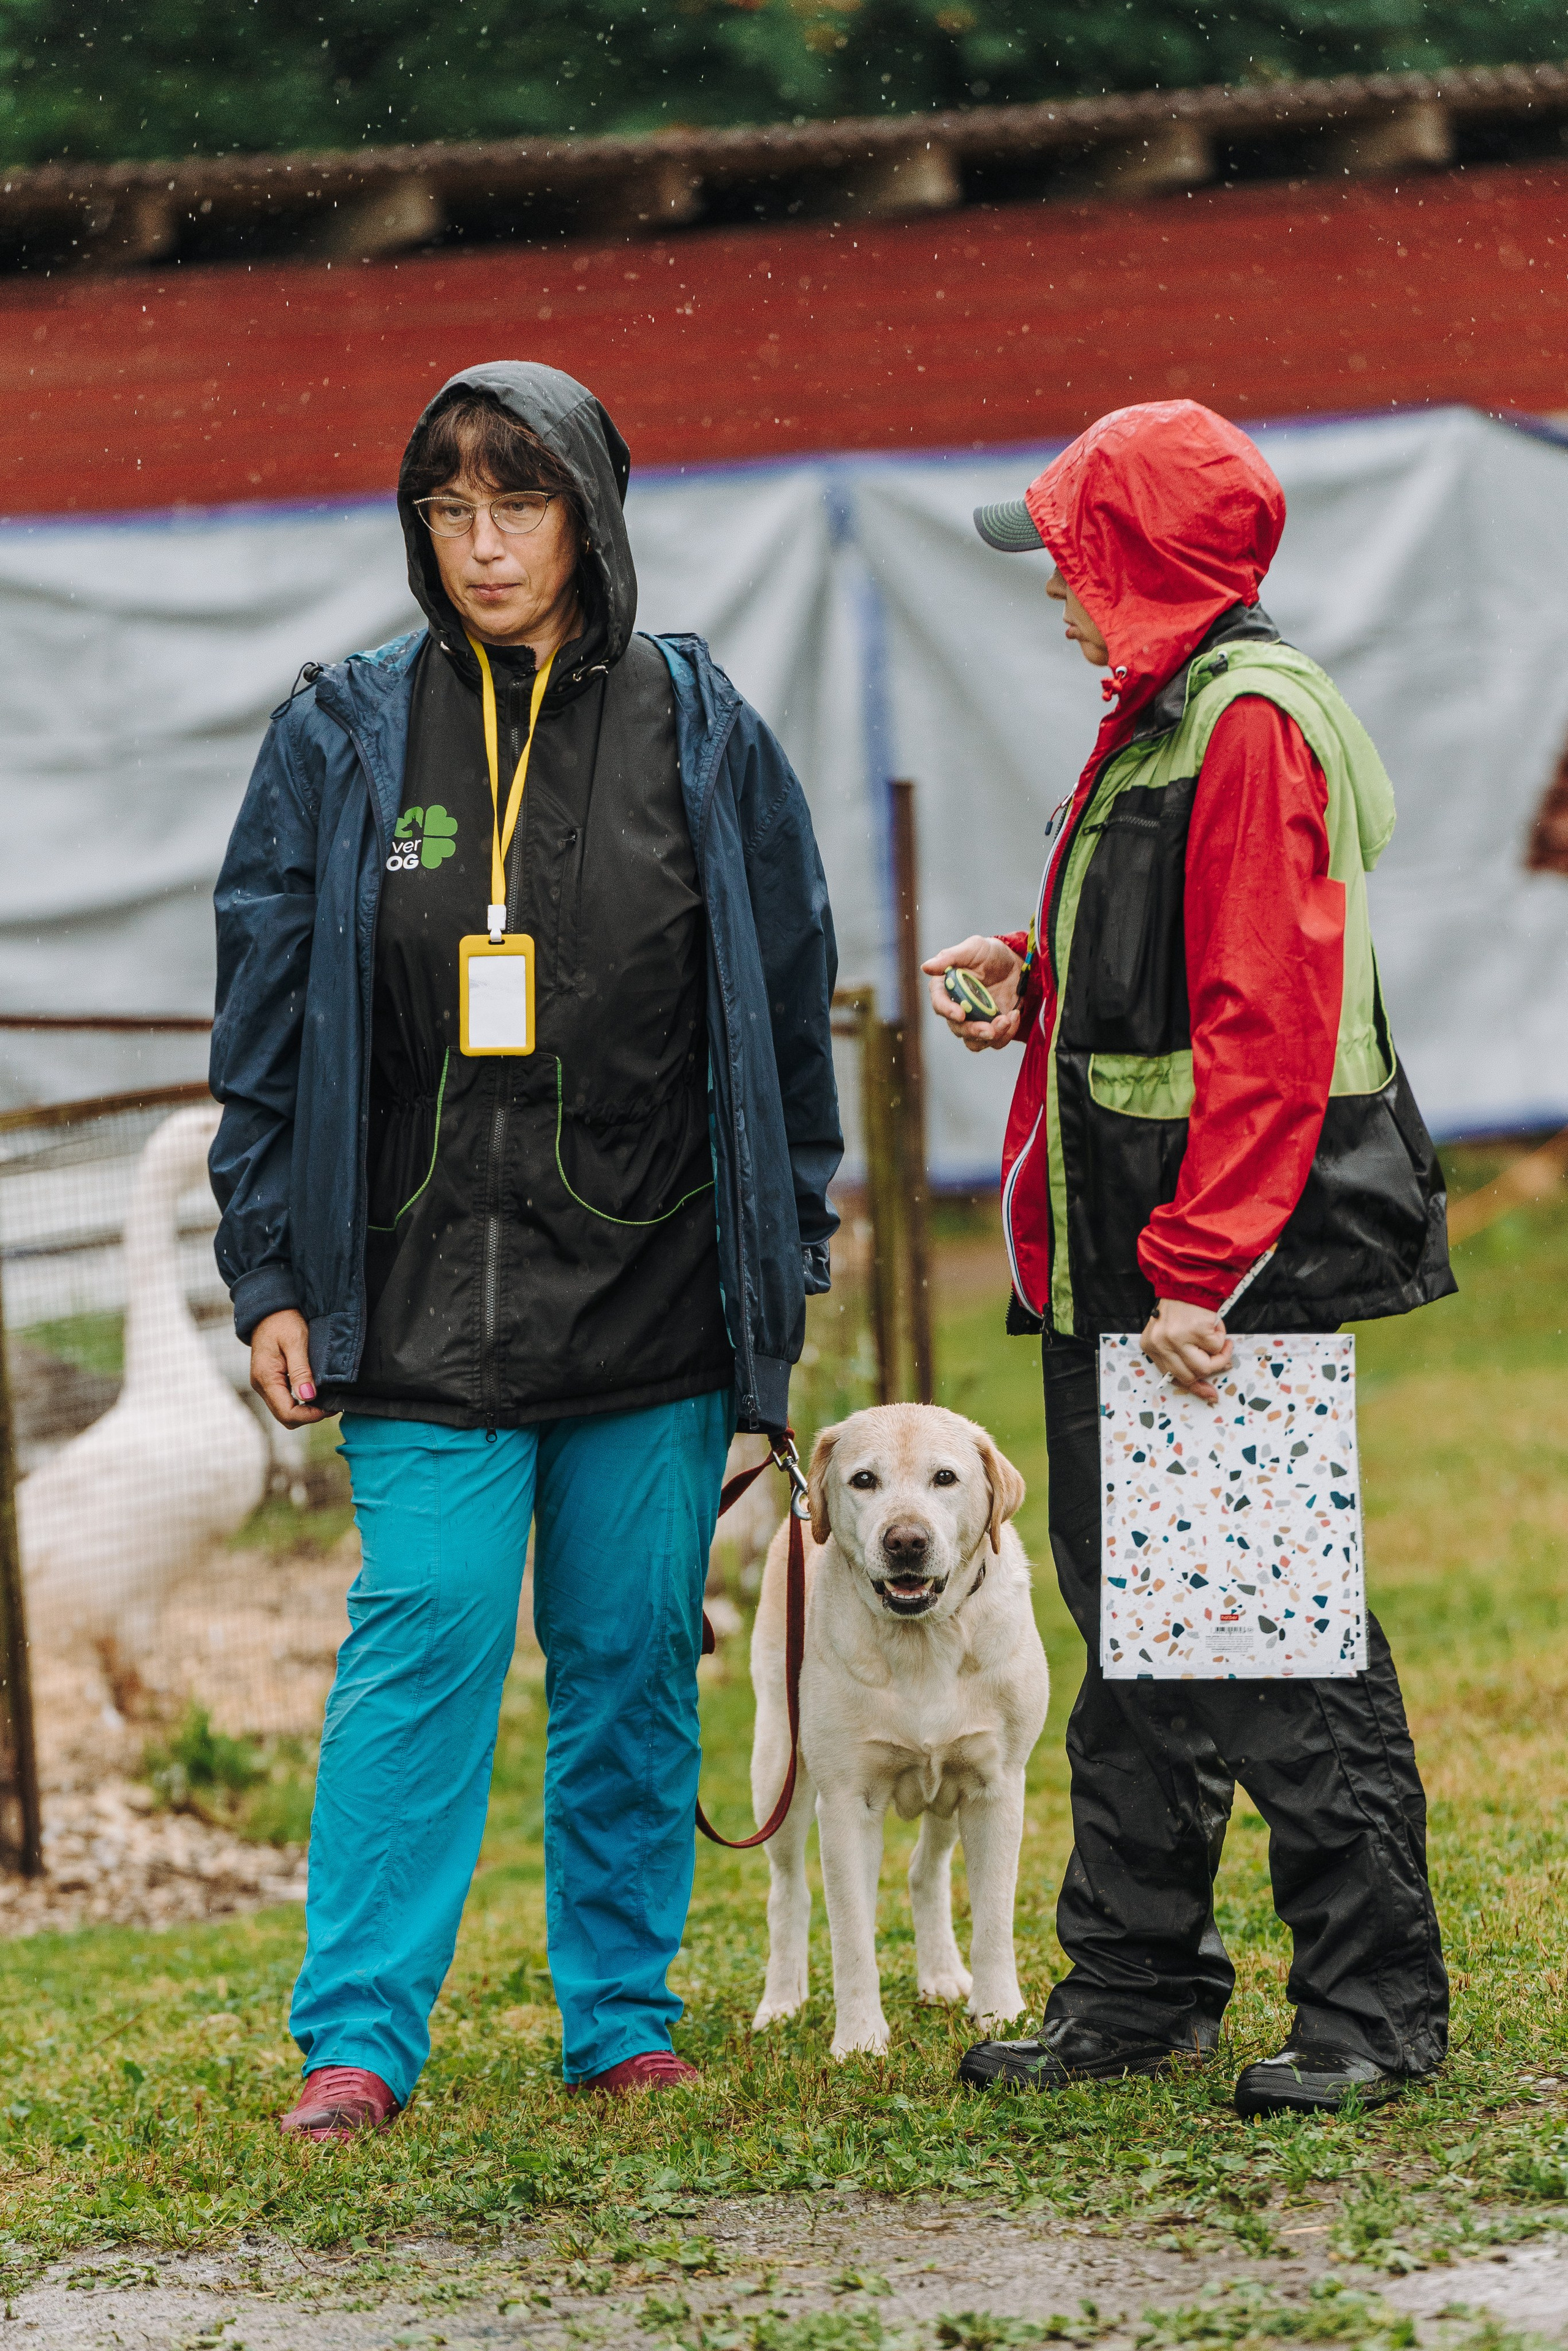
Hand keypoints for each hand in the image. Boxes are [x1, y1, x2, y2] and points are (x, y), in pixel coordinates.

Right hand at [250, 1308, 326, 1427]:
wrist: (269, 1308)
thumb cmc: (283, 1320)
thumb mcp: (295, 1341)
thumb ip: (301, 1370)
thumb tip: (308, 1396)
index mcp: (266, 1378)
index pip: (287, 1413)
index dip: (310, 1416)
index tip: (330, 1408)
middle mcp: (262, 1385)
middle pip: (285, 1417)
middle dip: (309, 1416)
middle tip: (332, 1406)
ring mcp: (264, 1384)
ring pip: (285, 1411)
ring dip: (306, 1410)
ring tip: (327, 1400)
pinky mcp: (270, 1380)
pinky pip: (284, 1400)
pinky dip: (300, 1402)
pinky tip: (316, 1393)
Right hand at [921, 935, 1024, 1052]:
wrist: (1016, 964)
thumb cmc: (990, 953)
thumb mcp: (973, 948)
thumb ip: (950, 957)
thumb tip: (925, 967)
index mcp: (946, 988)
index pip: (939, 1004)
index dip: (947, 1010)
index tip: (961, 1014)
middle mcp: (956, 1008)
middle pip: (957, 1028)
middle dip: (973, 1031)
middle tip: (990, 1030)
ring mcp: (974, 1021)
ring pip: (974, 1042)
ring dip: (991, 1036)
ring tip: (1007, 1020)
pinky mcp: (992, 1028)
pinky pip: (995, 1042)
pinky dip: (1006, 1034)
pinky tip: (1014, 1015)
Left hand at [1140, 1298, 1233, 1404]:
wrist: (1188, 1280)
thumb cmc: (1182, 1308)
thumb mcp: (1170, 1333)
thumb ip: (1181, 1356)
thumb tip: (1205, 1383)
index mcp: (1151, 1346)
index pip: (1172, 1376)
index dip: (1194, 1387)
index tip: (1210, 1395)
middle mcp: (1161, 1344)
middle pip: (1190, 1375)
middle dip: (1211, 1369)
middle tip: (1222, 1357)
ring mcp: (1177, 1338)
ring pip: (1205, 1366)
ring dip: (1220, 1356)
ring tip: (1222, 1343)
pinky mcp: (1195, 1330)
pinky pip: (1216, 1347)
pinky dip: (1221, 1338)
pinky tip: (1215, 1326)